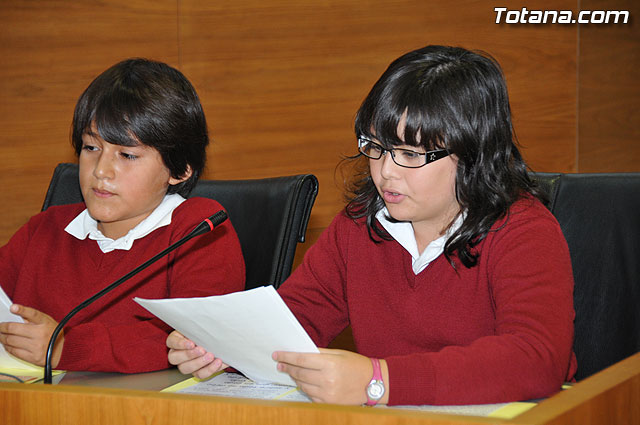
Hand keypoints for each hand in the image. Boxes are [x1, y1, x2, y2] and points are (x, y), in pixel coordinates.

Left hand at [0, 304, 63, 366]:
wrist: (62, 350)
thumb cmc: (51, 333)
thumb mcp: (46, 321)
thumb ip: (32, 318)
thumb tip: (14, 314)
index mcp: (45, 322)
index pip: (33, 314)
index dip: (22, 310)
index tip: (12, 308)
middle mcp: (41, 334)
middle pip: (14, 329)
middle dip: (2, 327)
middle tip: (0, 326)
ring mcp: (37, 347)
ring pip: (11, 341)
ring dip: (2, 337)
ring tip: (1, 335)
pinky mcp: (34, 357)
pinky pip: (14, 351)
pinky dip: (7, 347)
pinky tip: (6, 344)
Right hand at [166, 330, 226, 378]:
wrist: (217, 339)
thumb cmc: (205, 331)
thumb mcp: (201, 325)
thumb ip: (199, 327)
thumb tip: (202, 326)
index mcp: (176, 340)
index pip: (172, 342)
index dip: (180, 344)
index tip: (191, 343)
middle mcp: (177, 353)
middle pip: (174, 358)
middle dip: (189, 355)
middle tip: (202, 350)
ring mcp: (186, 364)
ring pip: (186, 368)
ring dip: (199, 363)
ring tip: (210, 356)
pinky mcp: (197, 371)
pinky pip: (200, 374)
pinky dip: (209, 369)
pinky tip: (217, 362)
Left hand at [273, 348, 387, 404]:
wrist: (374, 383)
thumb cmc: (357, 365)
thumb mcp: (339, 354)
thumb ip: (320, 353)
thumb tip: (301, 351)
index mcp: (330, 364)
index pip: (301, 360)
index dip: (287, 357)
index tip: (277, 354)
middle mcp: (327, 380)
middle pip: (299, 373)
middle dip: (288, 367)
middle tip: (281, 364)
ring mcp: (327, 394)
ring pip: (303, 385)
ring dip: (296, 378)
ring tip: (294, 372)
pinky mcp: (328, 403)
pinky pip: (310, 395)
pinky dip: (306, 388)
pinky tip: (307, 382)